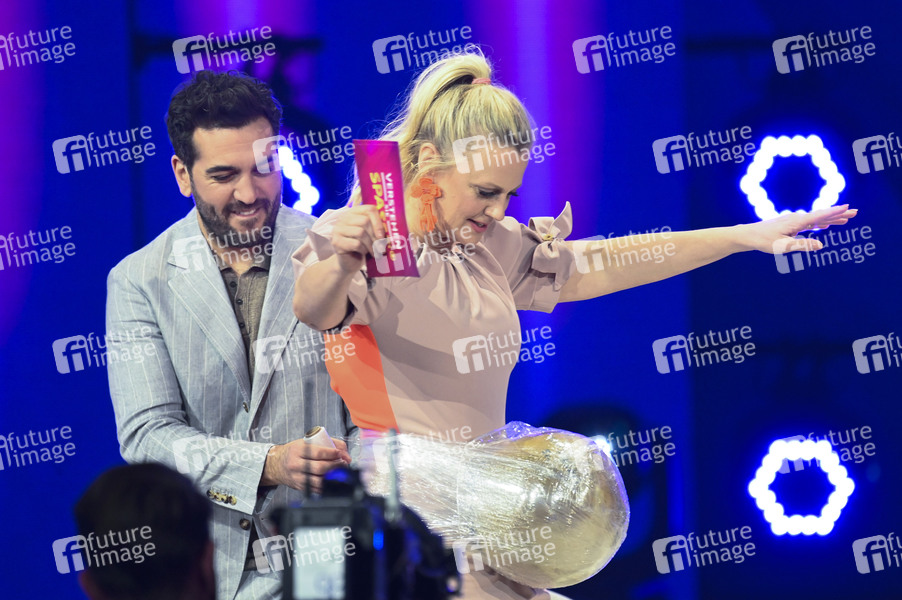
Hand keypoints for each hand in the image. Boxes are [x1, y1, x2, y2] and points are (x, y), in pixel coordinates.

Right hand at [260, 438, 350, 492]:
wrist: (276, 465)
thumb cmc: (294, 452)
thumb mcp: (305, 442)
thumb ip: (325, 442)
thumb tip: (344, 450)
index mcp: (298, 450)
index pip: (318, 452)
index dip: (332, 453)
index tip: (341, 453)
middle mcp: (296, 464)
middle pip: (320, 468)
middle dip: (336, 465)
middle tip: (344, 462)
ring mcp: (297, 477)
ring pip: (318, 481)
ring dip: (333, 476)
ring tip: (340, 471)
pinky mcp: (299, 487)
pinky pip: (316, 489)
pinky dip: (326, 485)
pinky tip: (332, 480)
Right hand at [330, 205, 384, 274]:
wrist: (349, 262)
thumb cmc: (363, 247)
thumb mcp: (371, 235)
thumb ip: (378, 228)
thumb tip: (391, 228)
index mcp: (354, 212)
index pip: (369, 209)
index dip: (379, 222)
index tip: (382, 235)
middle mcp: (343, 218)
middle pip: (365, 221)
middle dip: (375, 236)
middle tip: (380, 247)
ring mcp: (338, 229)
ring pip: (360, 232)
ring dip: (370, 244)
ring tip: (374, 252)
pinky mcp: (336, 242)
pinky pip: (356, 244)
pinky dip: (363, 250)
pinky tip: (363, 253)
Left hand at [736, 204, 857, 253]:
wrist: (748, 235)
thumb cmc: (763, 241)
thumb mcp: (783, 246)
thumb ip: (802, 245)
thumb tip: (820, 245)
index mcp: (796, 222)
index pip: (819, 216)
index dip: (834, 212)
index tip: (848, 207)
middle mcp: (797, 218)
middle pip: (821, 216)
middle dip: (838, 214)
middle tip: (855, 212)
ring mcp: (793, 221)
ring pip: (816, 219)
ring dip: (831, 219)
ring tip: (846, 219)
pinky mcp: (790, 225)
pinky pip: (809, 223)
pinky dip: (819, 223)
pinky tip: (825, 226)